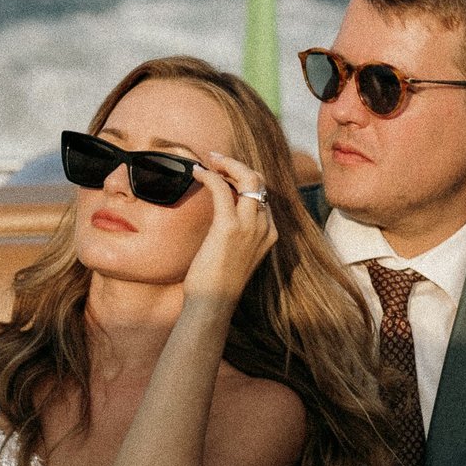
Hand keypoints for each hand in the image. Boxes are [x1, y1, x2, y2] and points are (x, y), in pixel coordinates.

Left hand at [182, 153, 276, 305]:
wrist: (214, 304)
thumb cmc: (218, 284)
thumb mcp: (235, 255)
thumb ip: (236, 235)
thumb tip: (221, 219)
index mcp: (269, 234)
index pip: (262, 195)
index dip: (243, 180)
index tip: (224, 174)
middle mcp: (264, 227)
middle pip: (259, 181)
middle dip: (238, 166)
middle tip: (216, 161)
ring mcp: (250, 226)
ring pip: (247, 178)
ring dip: (226, 165)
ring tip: (208, 163)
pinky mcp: (229, 227)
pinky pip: (222, 189)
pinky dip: (209, 176)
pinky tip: (196, 173)